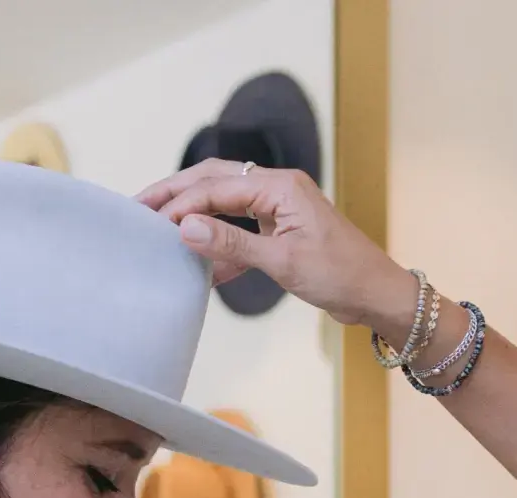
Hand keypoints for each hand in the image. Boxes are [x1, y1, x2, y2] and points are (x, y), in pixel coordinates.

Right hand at [136, 161, 419, 339]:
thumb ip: (232, 245)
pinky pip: (241, 231)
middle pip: (214, 182)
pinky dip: (220, 245)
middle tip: (138, 207)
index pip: (216, 187)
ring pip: (225, 205)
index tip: (148, 221)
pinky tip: (201, 267)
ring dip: (194, 217)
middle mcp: (277, 190)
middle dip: (176, 194)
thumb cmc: (342, 275)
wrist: (378, 296)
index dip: (180, 202)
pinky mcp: (282, 232)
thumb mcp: (283, 262)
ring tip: (159, 231)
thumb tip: (185, 228)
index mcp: (280, 187)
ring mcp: (280, 210)